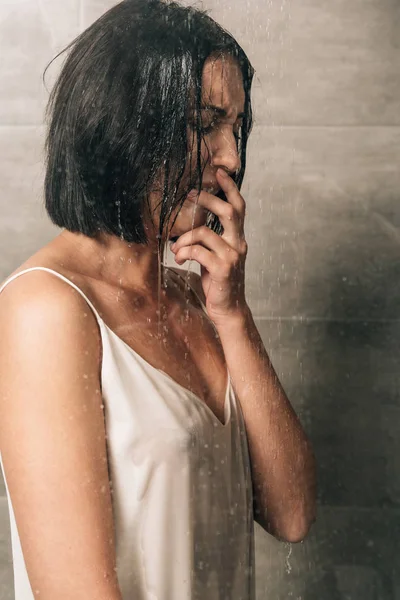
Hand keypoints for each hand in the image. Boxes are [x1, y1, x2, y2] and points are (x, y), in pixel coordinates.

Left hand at [170, 168, 248, 325]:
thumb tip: (188, 226)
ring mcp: (232, 257)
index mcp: (237, 238)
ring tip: (175, 248)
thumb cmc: (218, 282)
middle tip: (189, 193)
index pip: (239, 207)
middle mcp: (239, 244)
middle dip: (207, 199)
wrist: (228, 309)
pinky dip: (184, 252)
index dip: (230, 188)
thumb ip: (209, 240)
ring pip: (205, 233)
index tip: (219, 171)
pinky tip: (178, 258)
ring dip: (184, 238)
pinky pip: (198, 251)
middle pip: (228, 211)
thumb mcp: (214, 256)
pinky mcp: (223, 269)